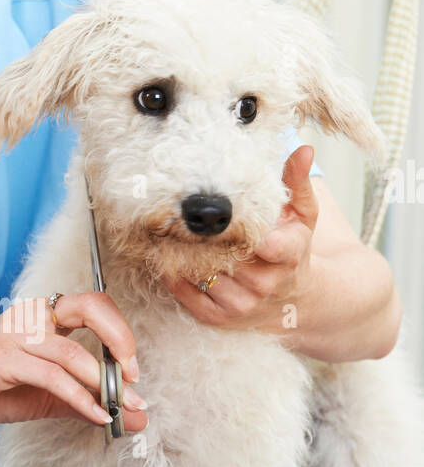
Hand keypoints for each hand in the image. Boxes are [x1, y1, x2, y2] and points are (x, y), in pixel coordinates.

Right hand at [0, 293, 147, 430]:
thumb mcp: (44, 397)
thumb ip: (87, 401)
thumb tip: (135, 416)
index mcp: (39, 316)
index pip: (92, 304)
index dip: (119, 331)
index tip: (132, 368)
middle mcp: (28, 316)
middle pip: (89, 307)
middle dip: (120, 340)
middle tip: (134, 376)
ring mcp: (12, 335)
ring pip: (71, 351)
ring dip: (103, 382)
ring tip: (123, 408)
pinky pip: (51, 377)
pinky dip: (80, 398)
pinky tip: (97, 415)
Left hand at [160, 145, 319, 330]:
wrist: (294, 301)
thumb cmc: (294, 249)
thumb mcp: (303, 215)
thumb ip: (297, 183)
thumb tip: (303, 149)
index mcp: (286, 255)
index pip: (267, 244)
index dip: (242, 229)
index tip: (224, 214)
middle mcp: (264, 285)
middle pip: (223, 254)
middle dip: (201, 234)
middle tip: (175, 210)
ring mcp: (240, 305)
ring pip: (200, 272)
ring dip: (180, 251)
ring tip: (165, 228)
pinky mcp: (217, 318)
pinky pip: (184, 293)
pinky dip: (170, 272)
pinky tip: (163, 252)